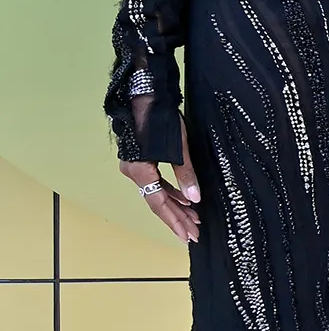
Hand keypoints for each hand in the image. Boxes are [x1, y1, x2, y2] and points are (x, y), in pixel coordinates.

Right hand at [118, 119, 201, 242]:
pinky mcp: (141, 159)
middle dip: (177, 218)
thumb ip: (186, 175)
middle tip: (194, 233)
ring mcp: (135, 166)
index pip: (159, 204)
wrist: (145, 94)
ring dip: (175, 206)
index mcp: (139, 172)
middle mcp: (133, 173)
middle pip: (157, 202)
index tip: (188, 236)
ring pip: (156, 193)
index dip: (175, 221)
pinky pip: (155, 182)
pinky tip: (185, 198)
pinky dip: (170, 191)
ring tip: (194, 218)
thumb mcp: (179, 149)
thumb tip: (195, 199)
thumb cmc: (161, 119)